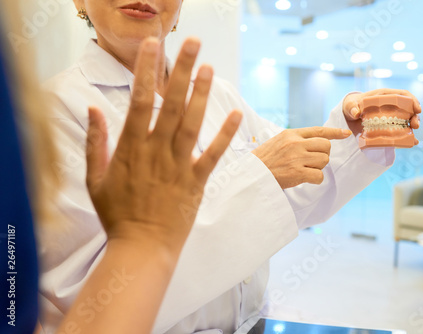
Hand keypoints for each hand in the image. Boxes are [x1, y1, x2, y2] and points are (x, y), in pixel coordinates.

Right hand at [85, 37, 241, 252]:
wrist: (142, 247)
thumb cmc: (116, 214)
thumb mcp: (94, 179)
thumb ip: (95, 142)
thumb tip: (92, 109)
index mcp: (131, 148)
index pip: (138, 101)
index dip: (145, 70)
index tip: (151, 45)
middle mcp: (156, 151)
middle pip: (171, 104)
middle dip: (181, 70)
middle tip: (193, 43)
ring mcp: (178, 166)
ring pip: (192, 123)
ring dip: (202, 94)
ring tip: (209, 67)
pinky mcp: (197, 181)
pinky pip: (213, 155)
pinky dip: (225, 135)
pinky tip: (235, 115)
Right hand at [252, 127, 351, 188]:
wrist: (251, 174)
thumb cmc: (264, 160)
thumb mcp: (277, 141)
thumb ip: (295, 140)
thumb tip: (315, 142)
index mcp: (291, 134)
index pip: (318, 130)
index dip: (335, 133)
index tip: (346, 134)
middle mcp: (295, 143)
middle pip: (326, 146)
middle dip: (323, 155)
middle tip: (312, 161)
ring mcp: (297, 158)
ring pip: (324, 160)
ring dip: (319, 167)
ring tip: (306, 170)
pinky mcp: (297, 173)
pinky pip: (319, 176)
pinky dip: (316, 179)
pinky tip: (306, 179)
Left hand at [343, 89, 421, 137]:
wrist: (348, 117)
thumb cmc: (351, 107)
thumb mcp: (349, 105)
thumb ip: (351, 107)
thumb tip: (356, 113)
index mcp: (384, 96)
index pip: (403, 95)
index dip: (412, 100)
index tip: (417, 109)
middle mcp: (391, 106)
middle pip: (409, 108)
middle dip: (415, 116)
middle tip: (415, 125)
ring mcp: (391, 117)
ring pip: (407, 119)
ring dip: (413, 125)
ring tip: (414, 131)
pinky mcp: (389, 127)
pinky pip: (401, 131)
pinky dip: (408, 136)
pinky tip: (413, 142)